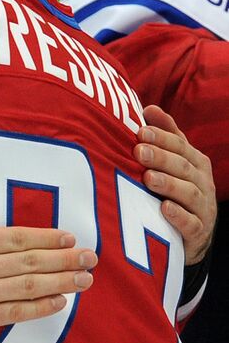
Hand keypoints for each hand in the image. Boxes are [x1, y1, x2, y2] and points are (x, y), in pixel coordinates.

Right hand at [0, 171, 95, 342]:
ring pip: (29, 287)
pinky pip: (15, 313)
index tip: (69, 237)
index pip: (18, 237)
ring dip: (61, 283)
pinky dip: (39, 308)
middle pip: (31, 262)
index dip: (47, 237)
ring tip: (85, 280)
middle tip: (91, 258)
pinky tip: (59, 303)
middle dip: (65, 259)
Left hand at [136, 105, 215, 264]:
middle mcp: (203, 183)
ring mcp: (203, 208)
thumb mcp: (173, 162)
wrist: (191, 234)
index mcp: (195, 162)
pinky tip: (164, 209)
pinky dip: (178, 216)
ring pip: (188, 193)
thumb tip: (148, 108)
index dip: (162, 137)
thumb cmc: (176, 190)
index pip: (180, 145)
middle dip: (161, 158)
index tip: (141, 130)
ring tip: (148, 178)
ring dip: (169, 184)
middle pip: (183, 167)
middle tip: (139, 151)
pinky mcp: (198, 231)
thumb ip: (165, 136)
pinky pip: (191, 224)